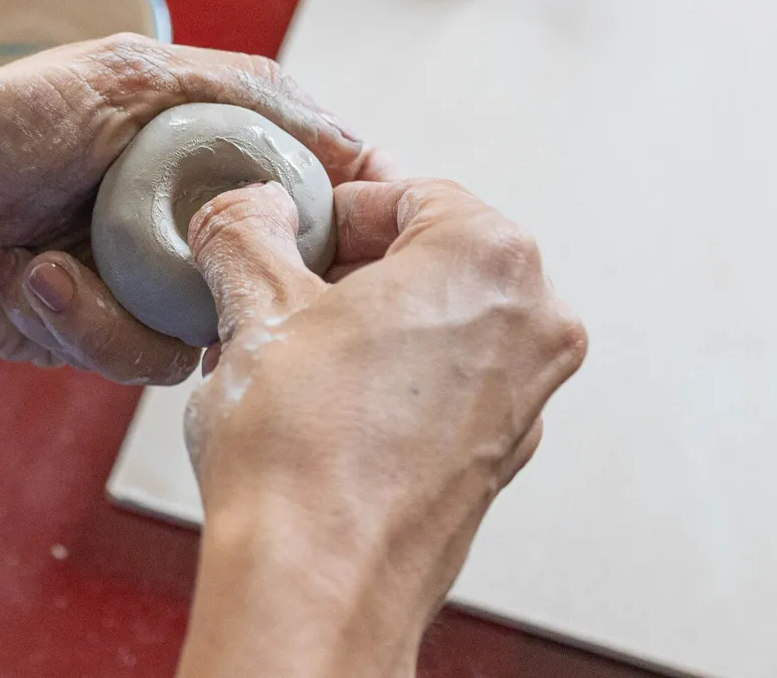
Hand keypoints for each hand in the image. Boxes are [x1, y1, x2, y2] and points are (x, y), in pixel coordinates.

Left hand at [0, 34, 389, 383]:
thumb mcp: (124, 74)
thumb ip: (242, 92)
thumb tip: (354, 139)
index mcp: (201, 154)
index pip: (308, 189)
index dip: (345, 213)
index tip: (373, 225)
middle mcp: (183, 224)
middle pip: (273, 274)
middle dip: (239, 275)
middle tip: (197, 263)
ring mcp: (141, 287)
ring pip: (204, 331)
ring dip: (117, 301)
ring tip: (44, 263)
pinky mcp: (96, 339)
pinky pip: (134, 357)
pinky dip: (75, 319)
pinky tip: (21, 276)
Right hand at [175, 179, 585, 677]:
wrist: (317, 584)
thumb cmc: (302, 456)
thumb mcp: (252, 305)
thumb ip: (246, 227)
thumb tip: (246, 209)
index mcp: (489, 258)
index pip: (402, 191)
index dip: (327, 205)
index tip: (282, 223)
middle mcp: (529, 322)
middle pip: (425, 255)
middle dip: (342, 266)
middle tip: (269, 285)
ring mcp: (522, 395)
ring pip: (433, 321)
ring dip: (357, 321)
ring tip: (280, 348)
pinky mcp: (496, 454)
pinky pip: (440, 383)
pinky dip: (383, 377)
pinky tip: (313, 401)